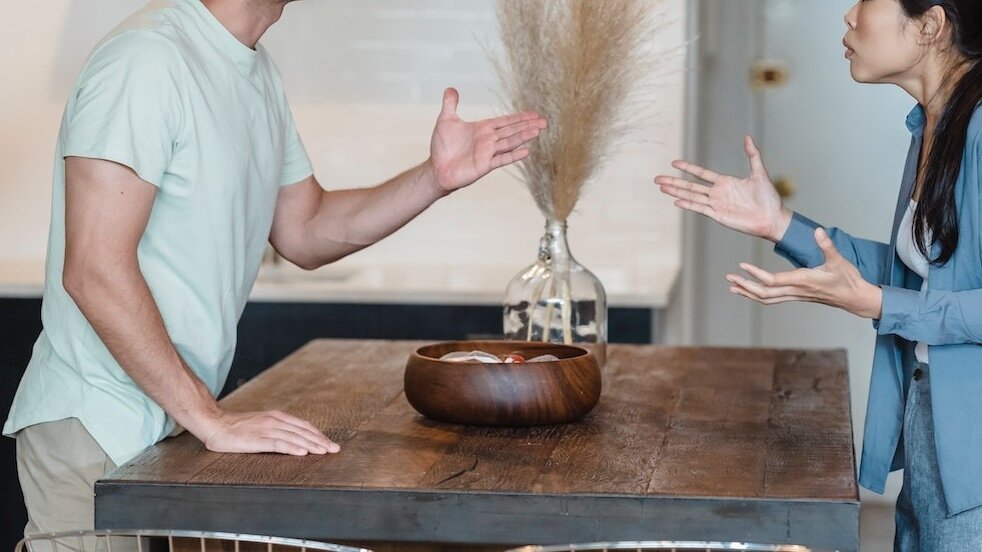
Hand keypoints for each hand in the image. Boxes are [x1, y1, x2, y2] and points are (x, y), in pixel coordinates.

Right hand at [200, 409, 339, 455]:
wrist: (214, 424)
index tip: (329, 443)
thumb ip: (276, 429)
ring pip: (294, 437)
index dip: (317, 434)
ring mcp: (266, 429)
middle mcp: (274, 421)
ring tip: (323, 452)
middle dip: (320, 441)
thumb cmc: (237, 427)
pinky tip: (302, 452)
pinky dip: (292, 448)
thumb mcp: (261, 424)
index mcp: (276, 416)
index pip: (303, 425)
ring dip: (310, 445)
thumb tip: (294, 439)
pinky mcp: (256, 439)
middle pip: (302, 431)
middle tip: (334, 449)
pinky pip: (278, 443)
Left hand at [427, 87, 546, 193]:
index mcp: (483, 129)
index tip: (535, 114)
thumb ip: (450, 104)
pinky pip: (501, 159)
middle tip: (544, 121)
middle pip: (512, 130)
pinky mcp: (485, 165)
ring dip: (524, 137)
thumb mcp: (445, 120)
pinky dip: (513, 155)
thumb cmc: (442, 147)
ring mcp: (488, 153)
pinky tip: (526, 151)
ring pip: (510, 142)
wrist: (437, 168)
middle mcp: (488, 140)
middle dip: (528, 125)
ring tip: (538, 131)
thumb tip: (451, 88)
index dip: (520, 117)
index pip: (505, 121)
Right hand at [655, 135, 791, 241]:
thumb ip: (753, 155)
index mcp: (725, 182)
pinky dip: (688, 205)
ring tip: (661, 188)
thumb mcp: (760, 172)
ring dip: (676, 192)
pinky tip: (676, 200)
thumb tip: (748, 136)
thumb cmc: (769, 197)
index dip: (688, 168)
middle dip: (674, 181)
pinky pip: (700, 208)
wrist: (772, 218)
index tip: (674, 163)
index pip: (701, 174)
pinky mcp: (718, 215)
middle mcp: (717, 193)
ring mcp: (716, 205)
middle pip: (690, 186)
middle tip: (657, 178)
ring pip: (691, 196)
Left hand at [726, 227, 882, 318]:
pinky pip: (773, 299)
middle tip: (728, 278)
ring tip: (732, 287)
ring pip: (766, 298)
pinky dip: (758, 295)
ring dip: (748, 292)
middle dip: (745, 285)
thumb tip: (818, 231)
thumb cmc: (847, 279)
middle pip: (764, 292)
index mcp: (803, 281)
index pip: (774, 280)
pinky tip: (749, 291)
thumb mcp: (839, 260)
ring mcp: (795, 295)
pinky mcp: (796, 296)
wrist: (854, 298)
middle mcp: (796, 291)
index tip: (742, 266)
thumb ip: (827, 245)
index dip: (757, 274)